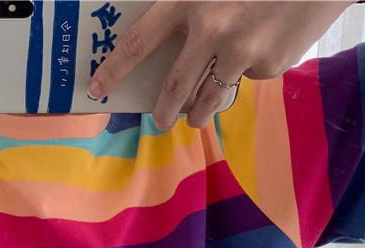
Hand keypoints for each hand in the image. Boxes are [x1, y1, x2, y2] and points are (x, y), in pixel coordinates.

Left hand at [86, 0, 354, 129]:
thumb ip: (187, 6)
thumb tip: (166, 35)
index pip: (138, 43)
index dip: (113, 70)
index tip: (95, 90)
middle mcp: (212, 30)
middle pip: (174, 89)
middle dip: (164, 111)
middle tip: (161, 120)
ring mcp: (242, 52)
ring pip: (208, 98)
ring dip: (200, 109)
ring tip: (199, 111)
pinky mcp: (269, 66)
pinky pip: (247, 79)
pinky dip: (249, 70)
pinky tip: (264, 45)